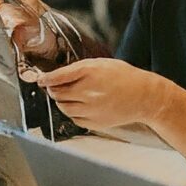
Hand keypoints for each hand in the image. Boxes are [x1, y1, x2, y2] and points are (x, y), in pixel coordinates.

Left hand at [37, 59, 168, 130]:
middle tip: (54, 87)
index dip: (46, 78)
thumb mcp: (102, 63)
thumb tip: (58, 76)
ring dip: (61, 102)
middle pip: (58, 94)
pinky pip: (74, 118)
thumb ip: (79, 69)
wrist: (144, 96)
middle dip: (53, 90)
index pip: (59, 77)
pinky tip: (79, 106)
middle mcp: (89, 91)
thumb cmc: (124, 77)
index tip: (41, 80)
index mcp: (90, 72)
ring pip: (63, 107)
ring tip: (67, 96)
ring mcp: (91, 109)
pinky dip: (72, 112)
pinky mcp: (94, 122)